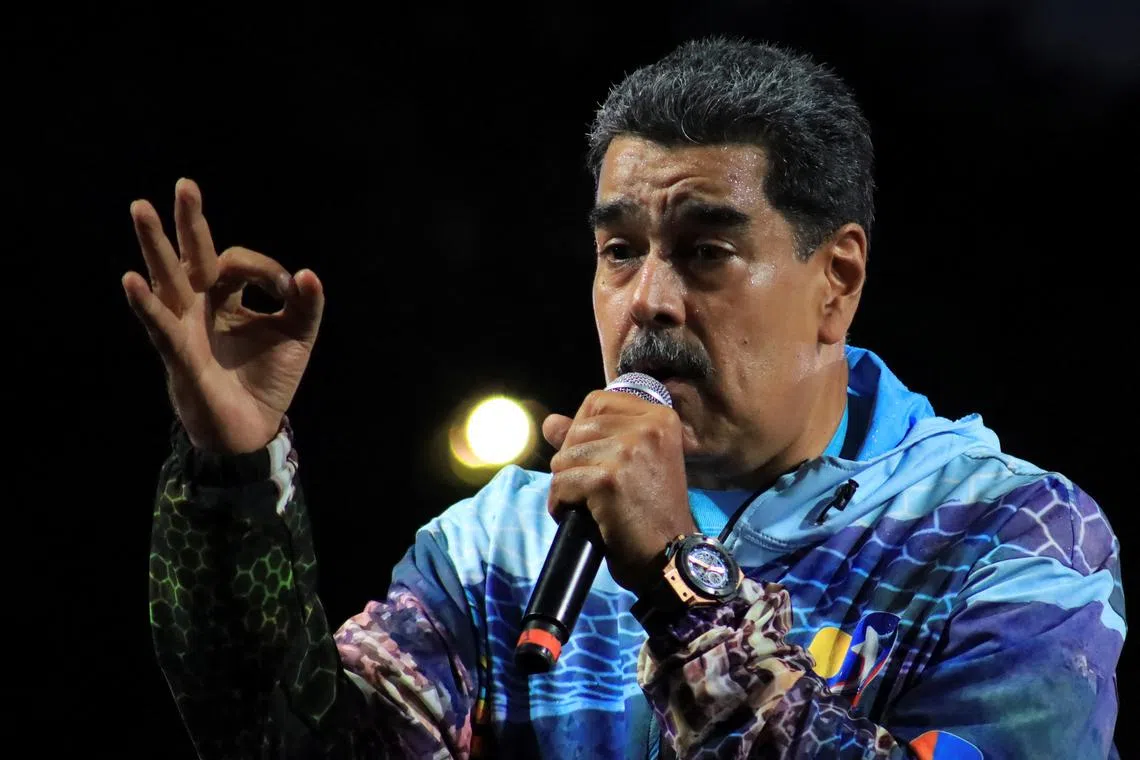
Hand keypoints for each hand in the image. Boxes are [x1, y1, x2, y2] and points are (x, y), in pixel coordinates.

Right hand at [122, 178, 324, 453]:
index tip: (290, 288)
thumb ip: (306, 304)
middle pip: (191, 256)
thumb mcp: (298, 336)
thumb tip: (308, 274)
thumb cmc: (268, 379)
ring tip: (141, 208)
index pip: (236, 262)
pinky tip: (132, 280)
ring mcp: (184, 326)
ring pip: (167, 279)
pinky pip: (160, 324)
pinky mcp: (178, 353)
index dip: (265, 269)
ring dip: (155, 245)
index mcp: (225, 297)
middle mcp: (199, 305)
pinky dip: (146, 303)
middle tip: (186, 184)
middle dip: (189, 221)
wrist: (253, 426)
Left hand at [543, 390, 695, 594]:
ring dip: (566, 484)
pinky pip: (561, 483)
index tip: (594, 458)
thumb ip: (593, 438)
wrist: (669, 556)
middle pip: (579, 429)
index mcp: (660, 418)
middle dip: (573, 460)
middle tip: (592, 489)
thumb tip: (549, 422)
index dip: (583, 429)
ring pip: (564, 456)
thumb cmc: (653, 512)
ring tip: (588, 505)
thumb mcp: (633, 464)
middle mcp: (647, 427)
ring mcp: (628, 451)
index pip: (598, 402)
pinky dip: (561, 504)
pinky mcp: (608, 479)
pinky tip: (578, 516)